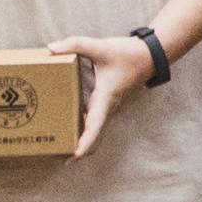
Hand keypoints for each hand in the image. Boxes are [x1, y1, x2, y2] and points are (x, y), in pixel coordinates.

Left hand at [43, 35, 139, 149]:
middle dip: (78, 151)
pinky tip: (71, 127)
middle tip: (58, 157)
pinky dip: (86, 132)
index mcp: (105, 98)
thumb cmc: (128, 54)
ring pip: (97, 133)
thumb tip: (51, 49)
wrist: (150, 56)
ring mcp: (110, 109)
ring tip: (61, 146)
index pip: (95, 127)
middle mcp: (108, 108)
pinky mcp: (109, 105)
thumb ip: (75, 44)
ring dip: (82, 143)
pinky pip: (97, 124)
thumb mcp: (100, 47)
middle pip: (95, 139)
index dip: (84, 144)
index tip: (72, 156)